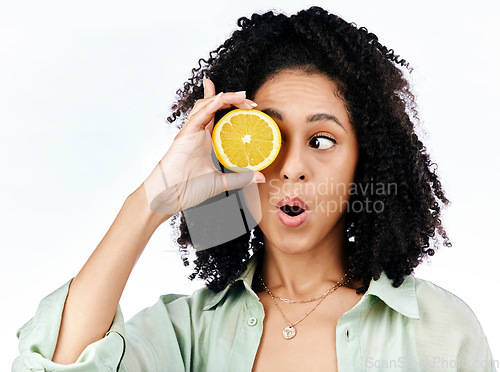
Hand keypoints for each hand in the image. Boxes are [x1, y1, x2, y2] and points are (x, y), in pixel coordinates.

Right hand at [143, 79, 265, 216]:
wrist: (169, 198)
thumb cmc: (188, 190)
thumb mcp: (221, 183)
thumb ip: (240, 178)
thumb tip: (260, 177)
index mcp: (205, 141)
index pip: (217, 115)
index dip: (230, 104)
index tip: (249, 104)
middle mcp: (197, 133)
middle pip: (213, 105)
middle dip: (231, 98)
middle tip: (248, 99)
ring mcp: (191, 133)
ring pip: (206, 106)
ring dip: (224, 97)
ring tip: (241, 96)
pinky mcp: (185, 136)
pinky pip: (198, 116)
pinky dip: (210, 105)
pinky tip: (222, 98)